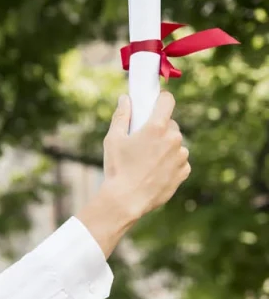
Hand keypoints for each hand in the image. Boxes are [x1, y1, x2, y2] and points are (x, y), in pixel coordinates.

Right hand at [100, 90, 190, 220]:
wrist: (126, 200)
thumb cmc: (117, 168)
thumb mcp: (113, 139)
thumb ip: (121, 116)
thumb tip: (125, 99)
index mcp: (156, 127)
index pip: (167, 101)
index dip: (161, 99)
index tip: (155, 103)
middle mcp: (173, 139)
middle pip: (170, 124)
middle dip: (159, 129)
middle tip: (142, 141)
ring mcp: (181, 156)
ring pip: (175, 144)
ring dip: (165, 147)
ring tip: (146, 161)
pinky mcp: (184, 171)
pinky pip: (179, 161)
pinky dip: (170, 163)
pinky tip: (154, 171)